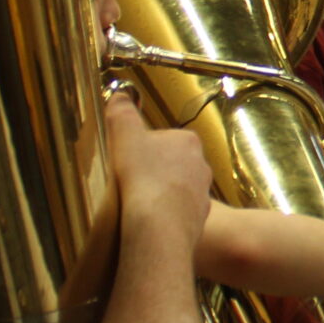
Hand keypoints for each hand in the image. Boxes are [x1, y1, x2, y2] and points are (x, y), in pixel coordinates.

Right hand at [105, 97, 213, 251]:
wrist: (159, 227)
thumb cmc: (144, 178)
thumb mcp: (125, 135)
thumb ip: (123, 112)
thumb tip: (121, 95)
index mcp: (187, 141)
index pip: (162, 138)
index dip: (141, 147)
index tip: (127, 158)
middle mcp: (201, 166)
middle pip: (171, 164)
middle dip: (152, 171)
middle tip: (130, 181)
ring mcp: (202, 194)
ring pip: (176, 189)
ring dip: (159, 194)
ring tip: (136, 203)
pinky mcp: (198, 219)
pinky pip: (177, 213)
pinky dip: (164, 216)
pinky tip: (148, 221)